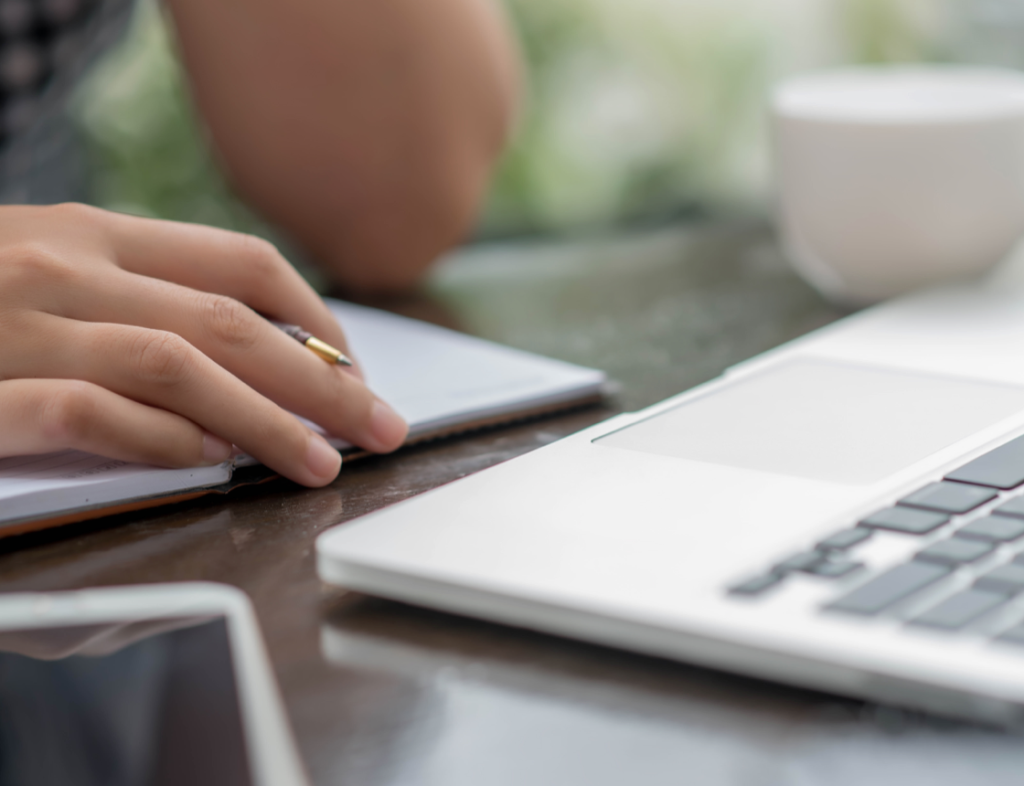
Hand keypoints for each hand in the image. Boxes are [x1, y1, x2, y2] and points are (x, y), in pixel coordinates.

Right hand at [0, 203, 407, 485]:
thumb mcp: (53, 275)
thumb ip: (140, 301)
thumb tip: (252, 360)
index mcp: (93, 235)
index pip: (241, 265)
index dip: (315, 321)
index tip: (353, 369)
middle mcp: (66, 269)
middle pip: (234, 322)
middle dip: (324, 381)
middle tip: (380, 425)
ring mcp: (21, 326)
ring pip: (181, 364)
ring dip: (268, 420)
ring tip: (322, 462)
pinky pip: (91, 412)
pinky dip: (163, 439)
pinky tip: (209, 462)